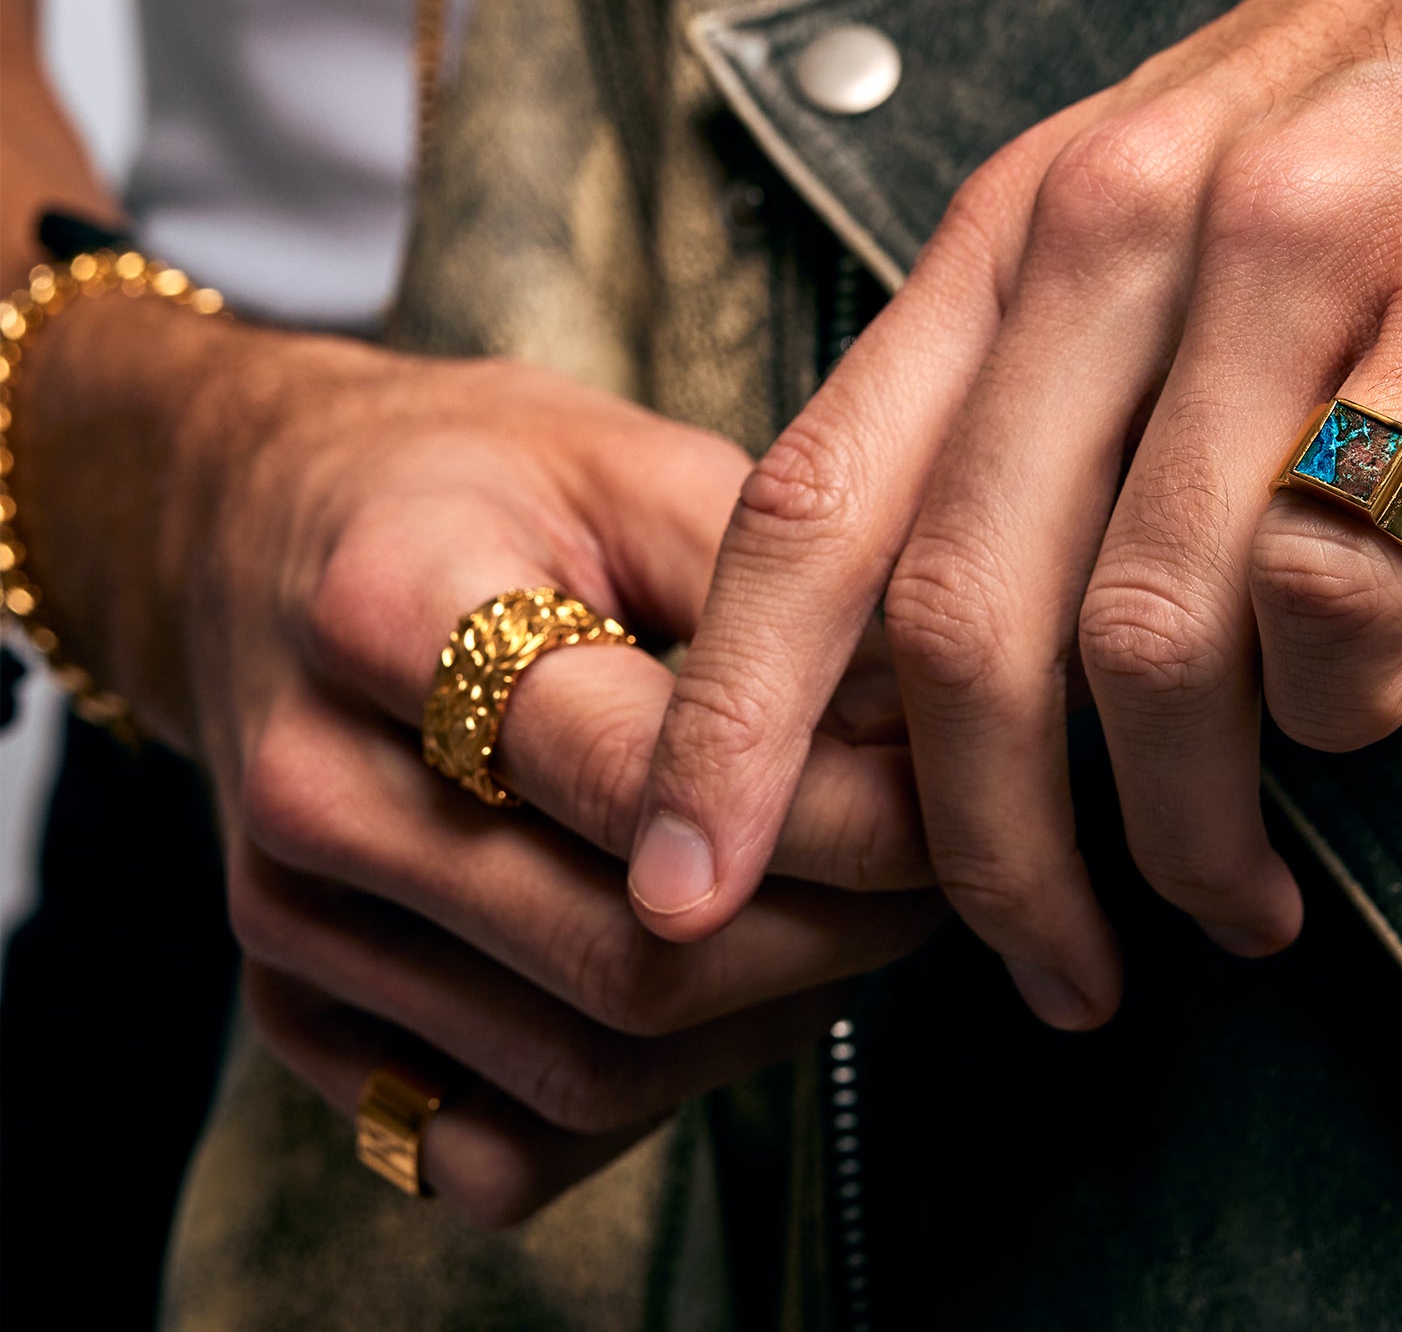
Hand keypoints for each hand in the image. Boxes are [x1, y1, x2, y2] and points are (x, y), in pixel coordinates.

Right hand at [10, 308, 936, 1223]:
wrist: (257, 529)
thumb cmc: (466, 478)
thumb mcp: (623, 460)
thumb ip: (771, 586)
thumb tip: (928, 723)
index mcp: (388, 609)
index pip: (642, 774)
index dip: (833, 809)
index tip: (949, 793)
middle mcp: (313, 786)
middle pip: (622, 957)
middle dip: (830, 936)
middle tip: (941, 870)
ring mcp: (289, 919)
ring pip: (580, 1069)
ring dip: (763, 1024)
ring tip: (860, 920)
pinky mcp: (297, 1008)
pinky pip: (504, 1136)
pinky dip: (652, 1097)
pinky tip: (732, 997)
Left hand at [625, 0, 1401, 1027]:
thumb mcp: (1188, 189)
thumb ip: (1074, 379)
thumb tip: (997, 638)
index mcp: (1023, 213)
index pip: (810, 497)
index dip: (729, 716)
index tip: (687, 885)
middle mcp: (1118, 221)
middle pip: (954, 610)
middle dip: (972, 850)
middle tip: (1044, 972)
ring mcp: (1289, 248)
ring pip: (1145, 630)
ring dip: (1178, 826)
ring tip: (1230, 904)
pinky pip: (1343, 570)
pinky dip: (1344, 702)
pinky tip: (1376, 703)